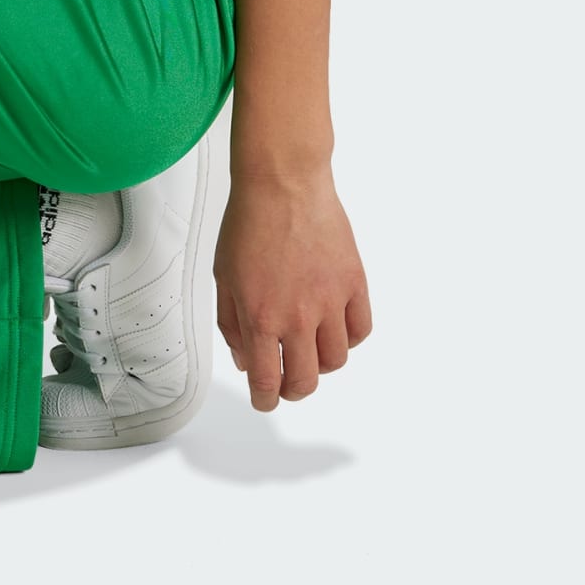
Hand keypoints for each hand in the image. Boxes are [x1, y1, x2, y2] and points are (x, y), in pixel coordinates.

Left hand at [212, 169, 370, 410]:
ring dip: (320, 364)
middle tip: (286, 382)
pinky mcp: (354, 284)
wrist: (282, 184)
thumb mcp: (224, 276)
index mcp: (260, 316)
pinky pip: (360, 331)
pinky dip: (349, 338)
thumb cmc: (249, 223)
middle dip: (292, 390)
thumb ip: (232, 322)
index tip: (264, 399)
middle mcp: (298, 316)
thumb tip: (245, 357)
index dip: (264, 399)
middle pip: (305, 381)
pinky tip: (334, 328)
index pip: (266, 380)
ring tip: (308, 349)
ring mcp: (330, 302)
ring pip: (336, 360)